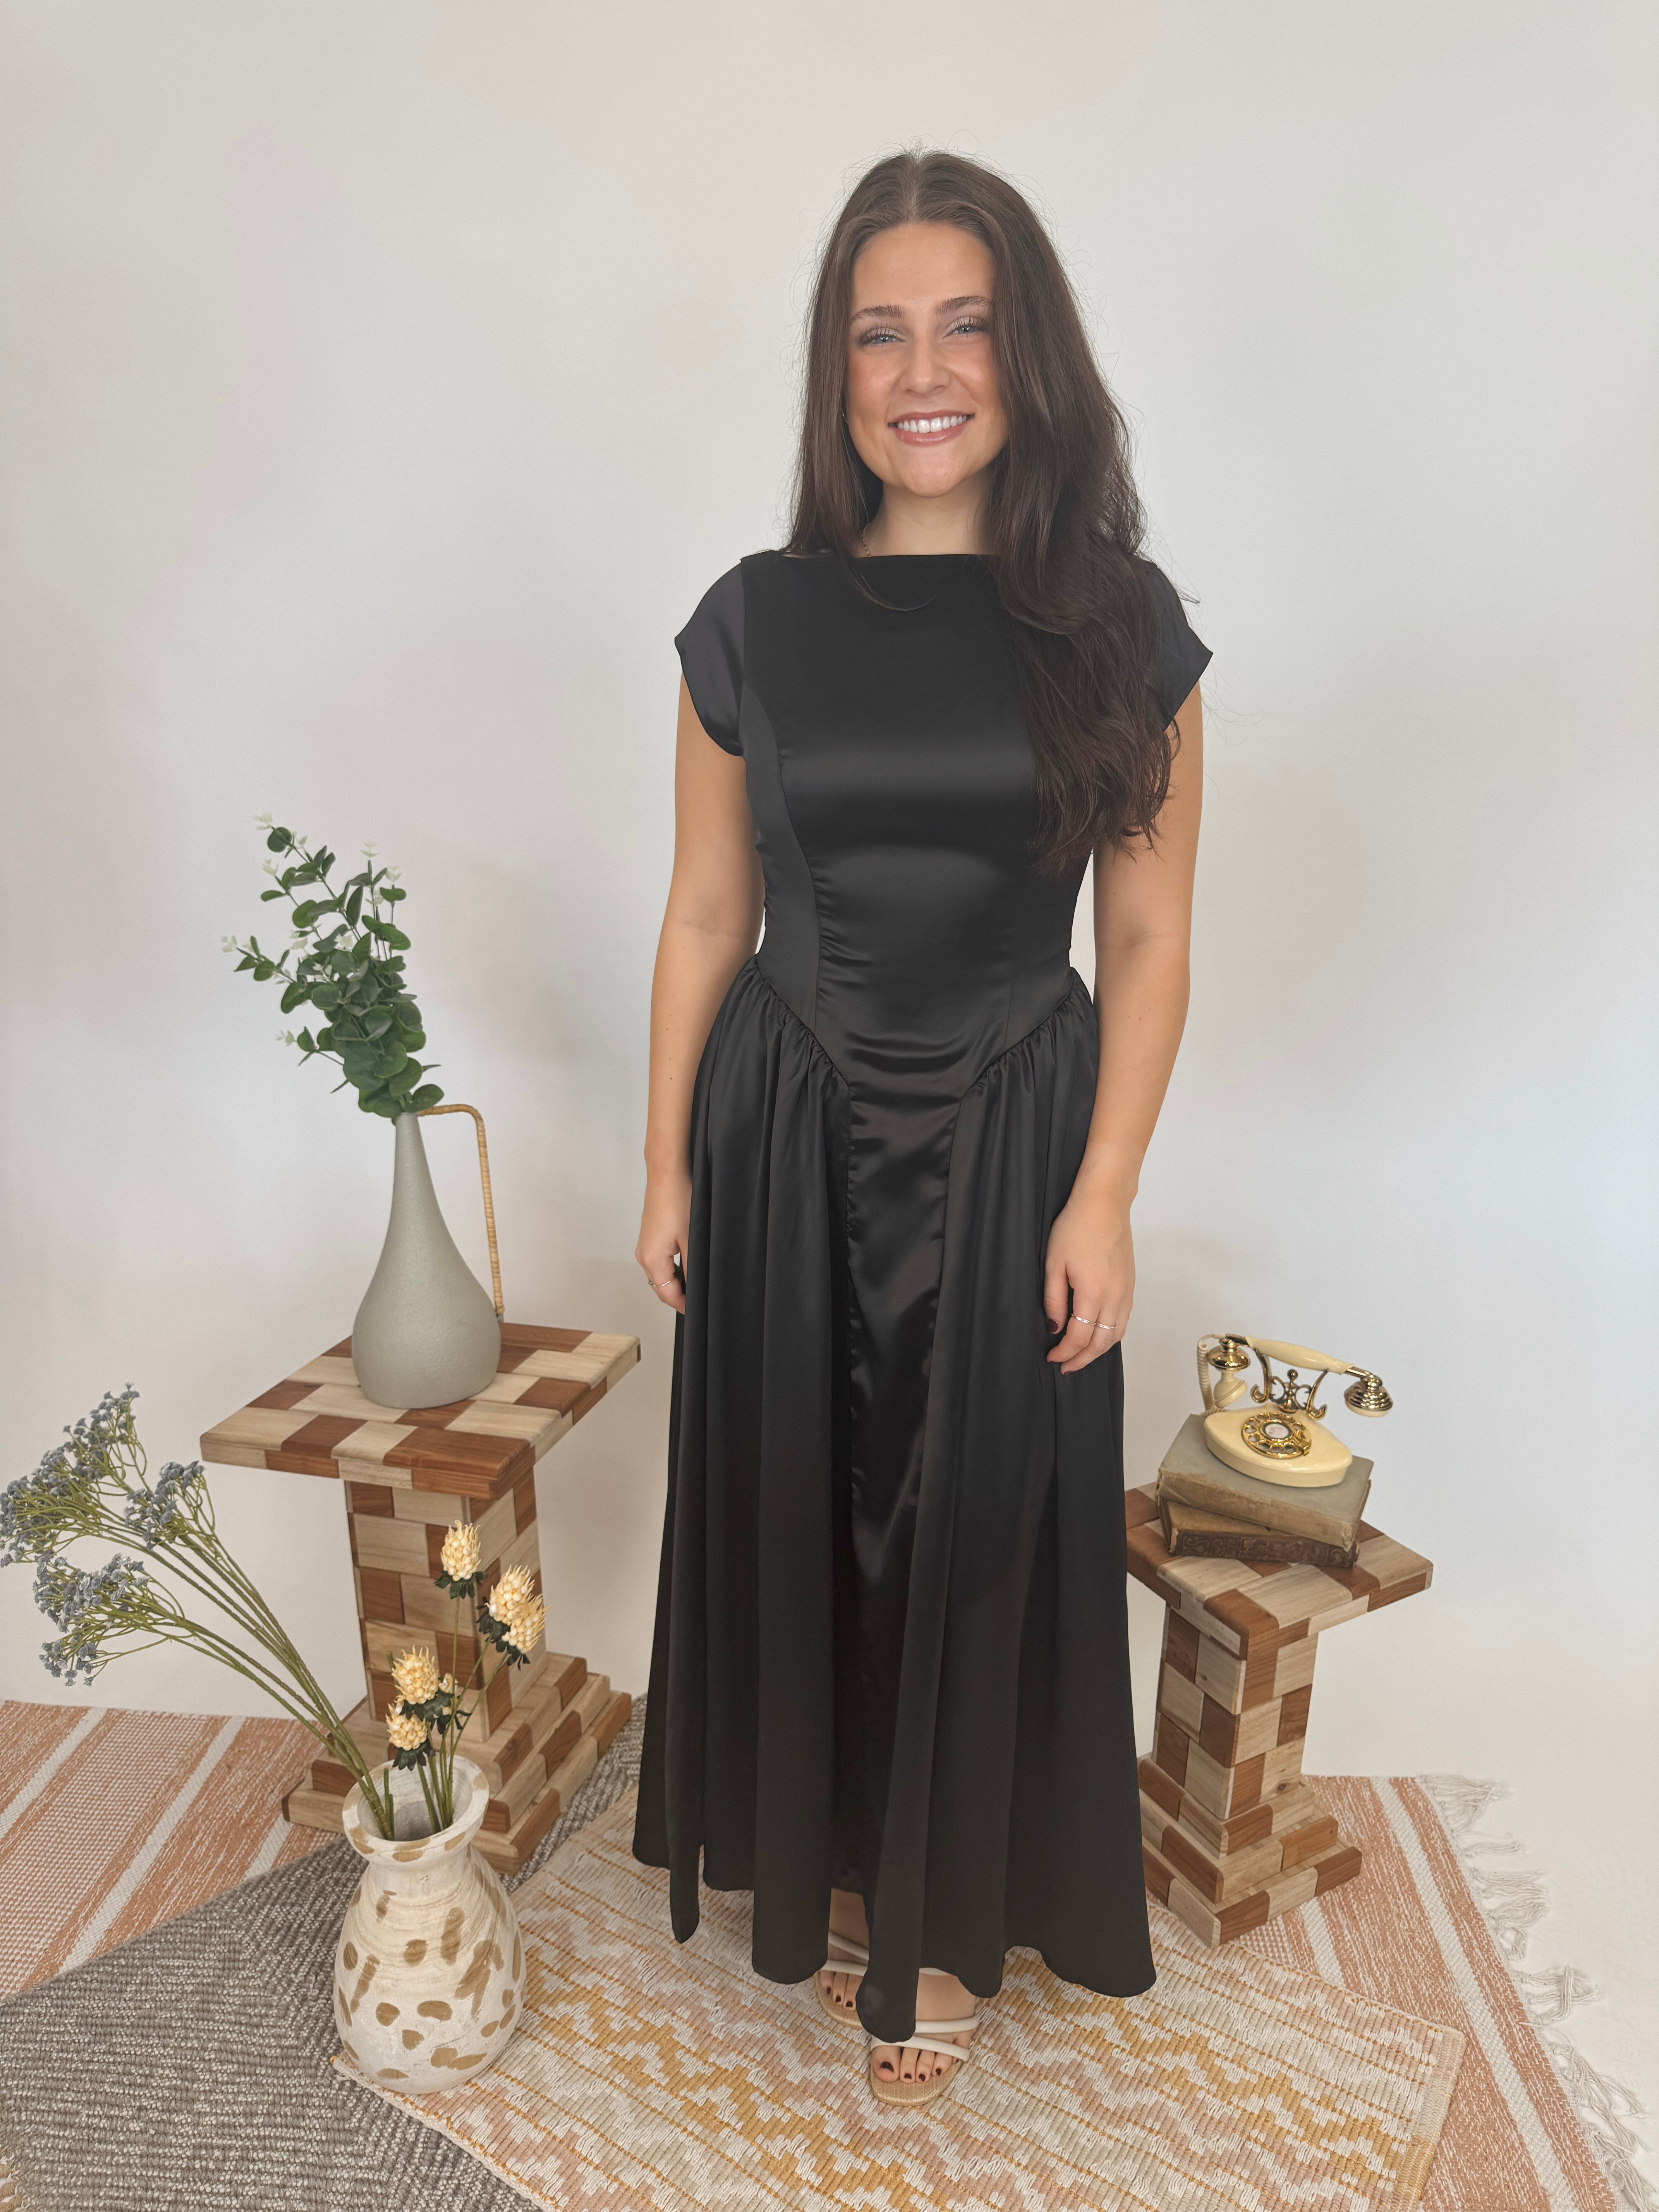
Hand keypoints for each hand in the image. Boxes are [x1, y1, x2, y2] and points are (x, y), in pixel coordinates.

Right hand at [636, 1170, 689, 1314]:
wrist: (667, 1171)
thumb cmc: (678, 1199)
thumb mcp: (691, 1238)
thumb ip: (693, 1267)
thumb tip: (697, 1288)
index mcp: (652, 1260)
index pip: (667, 1295)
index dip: (684, 1305)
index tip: (700, 1311)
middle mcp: (643, 1255)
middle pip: (662, 1286)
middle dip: (681, 1295)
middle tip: (703, 1298)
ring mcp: (645, 1245)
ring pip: (661, 1273)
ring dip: (678, 1280)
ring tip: (699, 1281)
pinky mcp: (650, 1236)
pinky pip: (660, 1260)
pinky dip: (674, 1266)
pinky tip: (690, 1261)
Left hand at [1043, 1181, 1134, 1374]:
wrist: (1105, 1203)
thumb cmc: (1076, 1227)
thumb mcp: (1053, 1263)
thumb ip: (1053, 1299)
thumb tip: (1054, 1328)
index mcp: (1093, 1293)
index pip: (1079, 1337)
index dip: (1064, 1352)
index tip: (1052, 1357)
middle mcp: (1115, 1297)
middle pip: (1100, 1343)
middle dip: (1082, 1359)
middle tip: (1065, 1366)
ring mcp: (1126, 1291)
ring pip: (1115, 1334)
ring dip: (1098, 1350)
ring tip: (1080, 1355)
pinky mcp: (1130, 1284)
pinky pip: (1123, 1320)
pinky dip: (1110, 1334)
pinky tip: (1097, 1334)